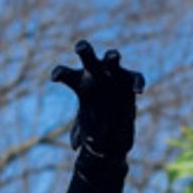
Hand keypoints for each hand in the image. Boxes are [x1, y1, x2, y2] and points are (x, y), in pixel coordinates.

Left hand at [50, 40, 145, 157]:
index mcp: (79, 80)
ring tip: (114, 56)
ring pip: (112, 59)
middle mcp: (95, 71)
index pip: (66, 74)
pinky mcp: (130, 79)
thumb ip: (79, 132)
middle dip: (84, 49)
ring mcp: (114, 72)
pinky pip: (136, 77)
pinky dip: (138, 83)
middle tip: (79, 47)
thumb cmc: (94, 118)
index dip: (60, 73)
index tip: (54, 78)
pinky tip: (139, 92)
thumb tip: (75, 145)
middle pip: (88, 56)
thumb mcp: (84, 126)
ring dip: (113, 57)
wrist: (114, 118)